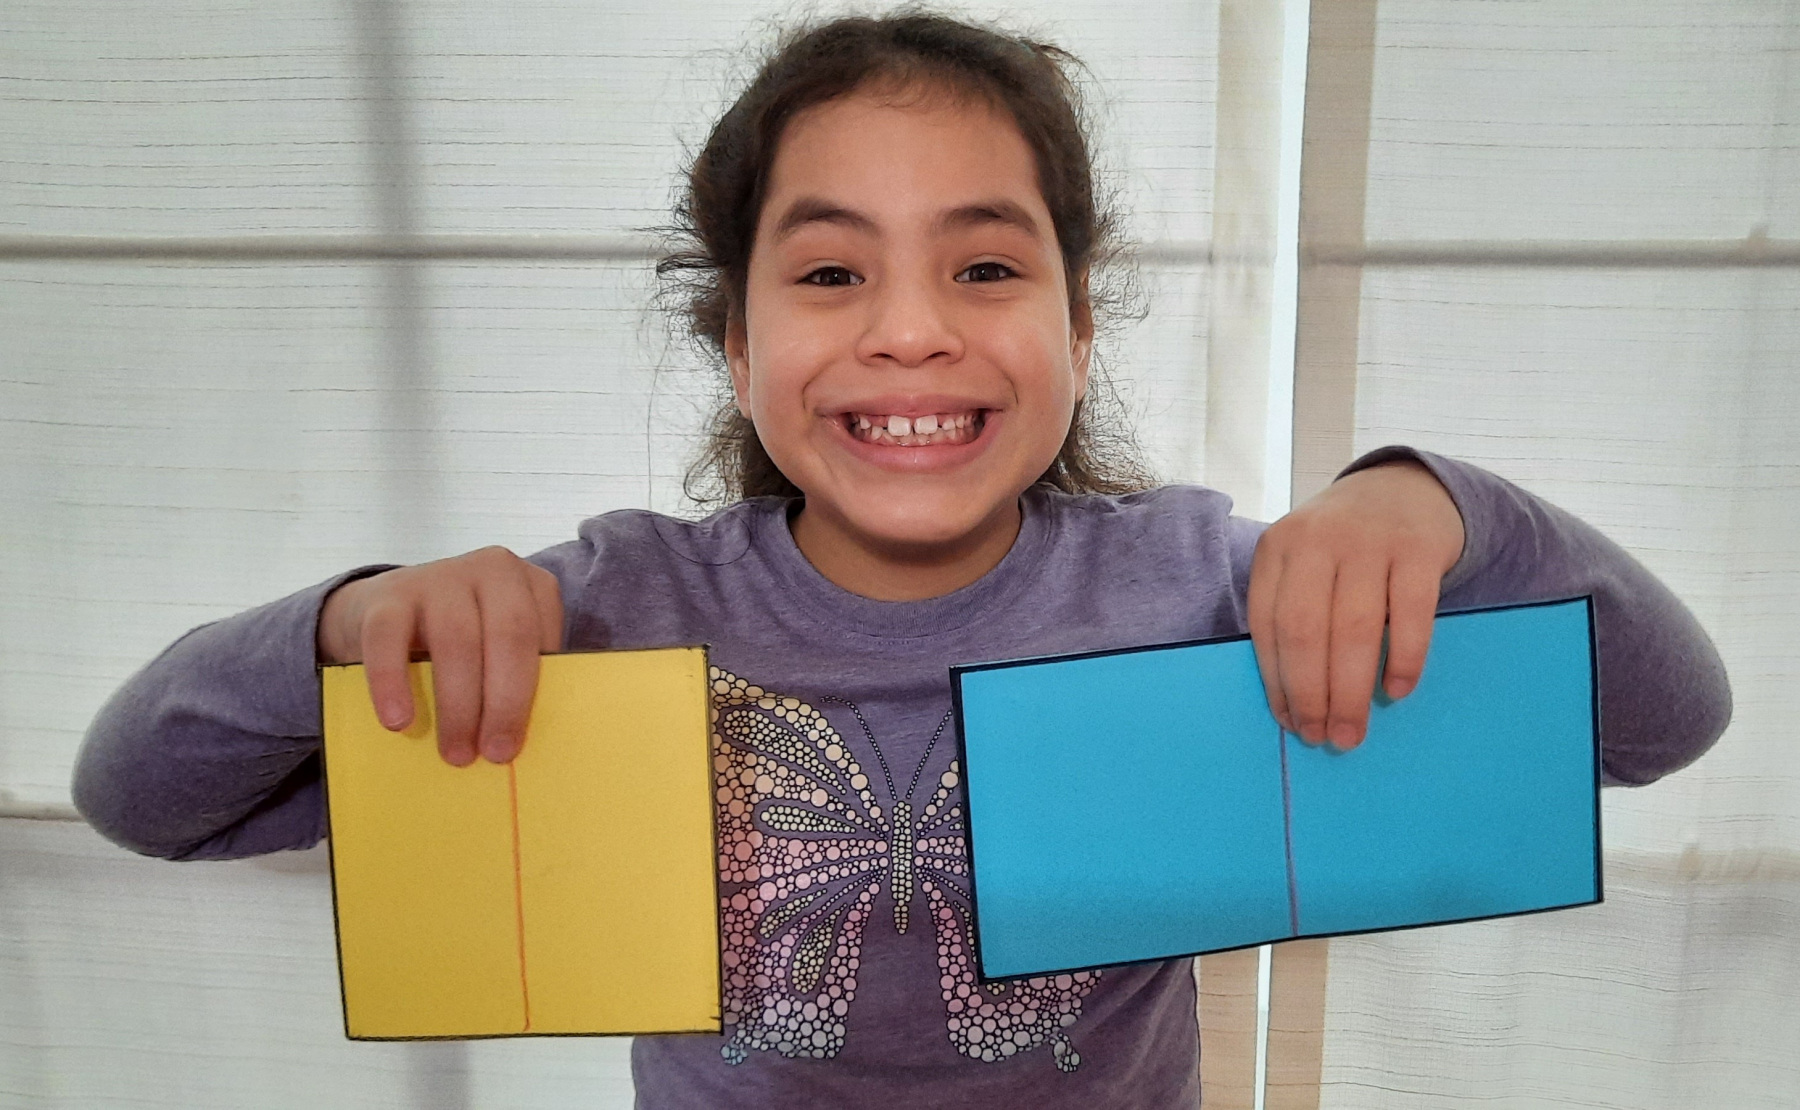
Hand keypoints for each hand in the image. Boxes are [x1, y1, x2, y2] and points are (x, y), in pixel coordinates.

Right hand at [317, 547, 562, 765]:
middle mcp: (491, 570)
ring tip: (455, 752)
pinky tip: (398, 721)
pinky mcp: (389, 595)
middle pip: (508, 636)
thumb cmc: (462, 639)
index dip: (535, 692)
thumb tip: (522, 740)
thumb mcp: (498, 647)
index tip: (522, 742)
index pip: (542, 637)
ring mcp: (439, 577)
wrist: (386, 608)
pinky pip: (389, 639)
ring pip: (455, 641)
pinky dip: (393, 684)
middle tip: (494, 754)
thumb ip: (518, 677)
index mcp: (529, 585)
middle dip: (504, 702)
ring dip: (457, 704)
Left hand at [1247, 460, 1464, 749]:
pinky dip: (1403, 659)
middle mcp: (1316, 539)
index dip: (1277, 681)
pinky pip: (1410, 614)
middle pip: (1306, 631)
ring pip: (1354, 629)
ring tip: (1353, 732)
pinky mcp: (1418, 548)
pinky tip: (1395, 691)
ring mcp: (1368, 540)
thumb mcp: (1304, 562)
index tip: (1290, 722)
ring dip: (1351, 691)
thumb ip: (1293, 612)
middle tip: (1326, 739)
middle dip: (1312, 695)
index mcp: (1277, 548)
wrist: (1405, 488)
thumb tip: (1293, 702)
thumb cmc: (1344, 546)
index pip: (1267, 625)